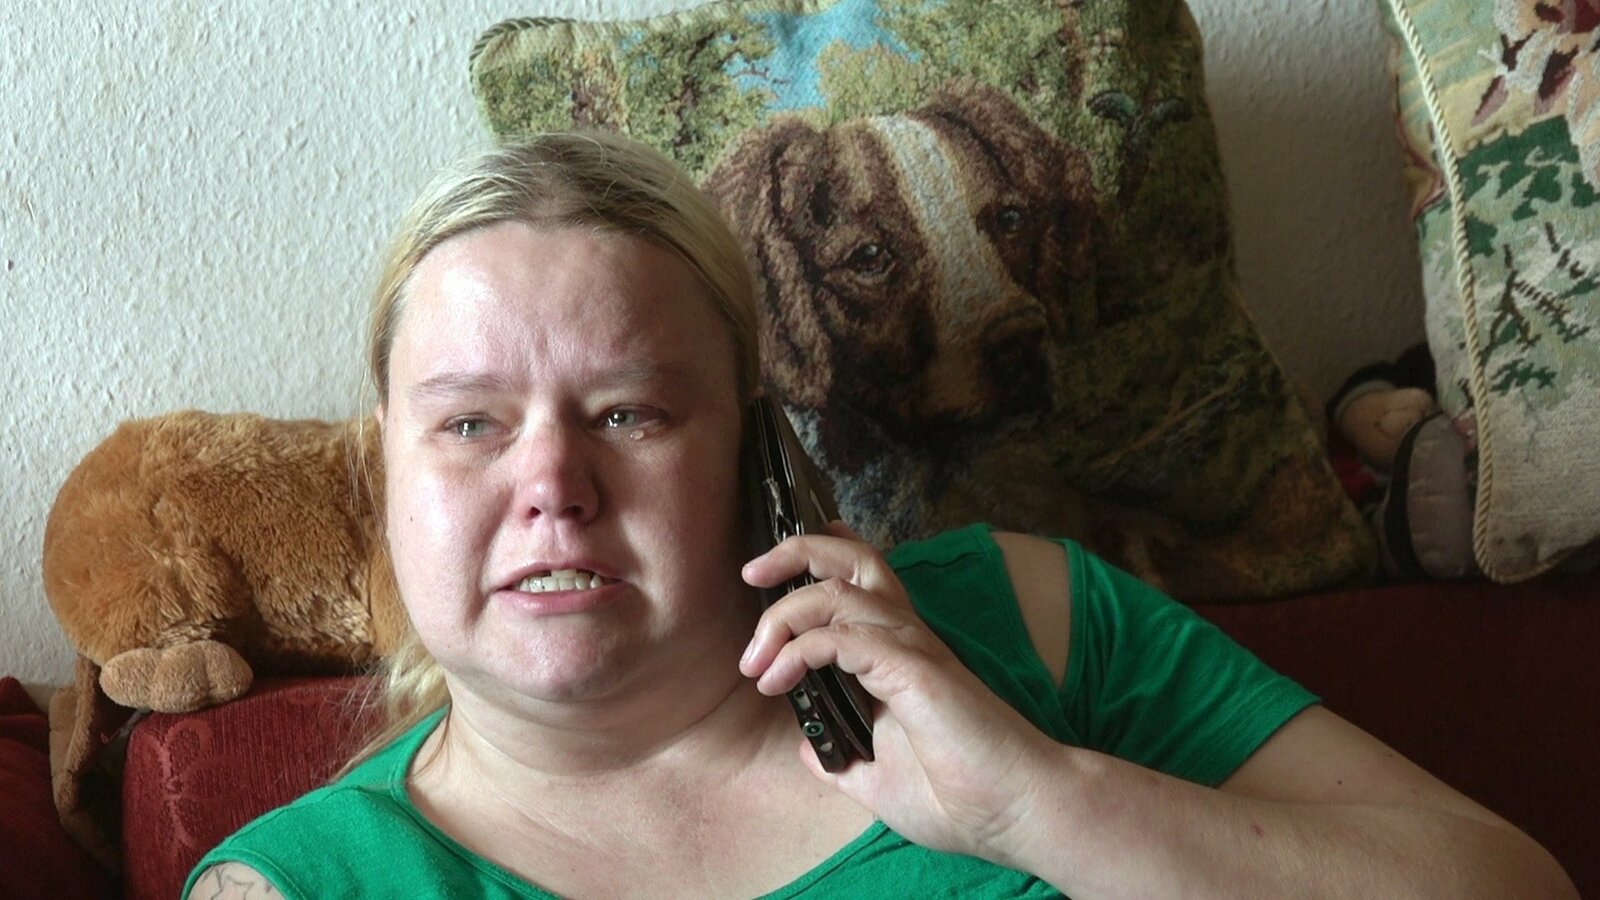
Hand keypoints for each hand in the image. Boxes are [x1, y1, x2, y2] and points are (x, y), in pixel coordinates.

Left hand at [739, 522, 1058, 862]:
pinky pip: (845, 636)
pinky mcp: (915, 672)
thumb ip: (843, 760)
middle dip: (794, 552)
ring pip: (838, 592)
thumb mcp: (879, 781)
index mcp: (900, 656)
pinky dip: (803, 648)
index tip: (766, 583)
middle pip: (852, 560)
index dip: (813, 563)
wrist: (1017, 815)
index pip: (856, 583)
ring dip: (784, 615)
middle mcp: (907, 640)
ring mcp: (913, 651)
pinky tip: (780, 680)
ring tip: (755, 661)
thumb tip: (810, 748)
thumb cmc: (963, 798)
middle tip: (750, 575)